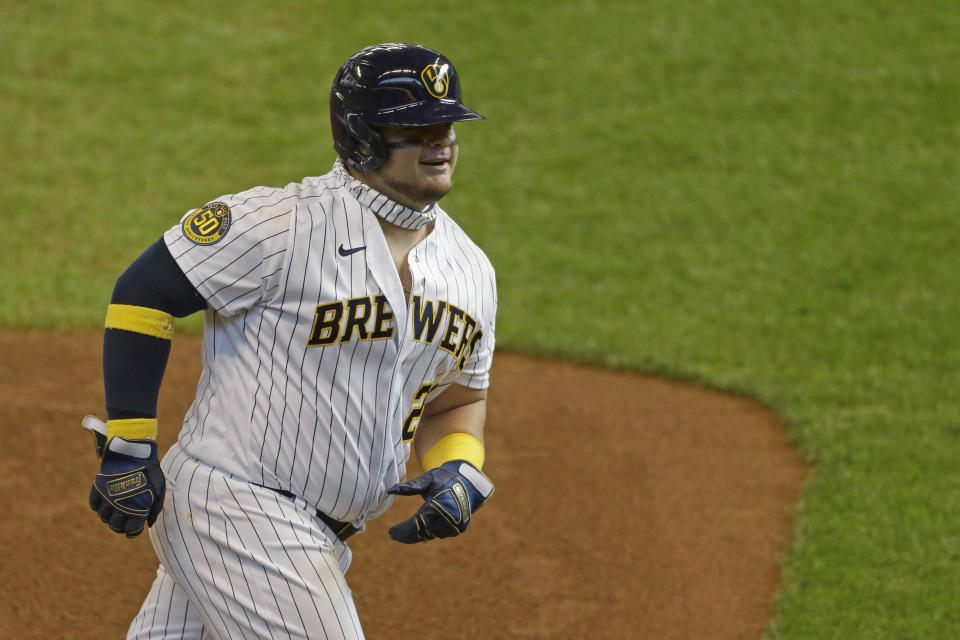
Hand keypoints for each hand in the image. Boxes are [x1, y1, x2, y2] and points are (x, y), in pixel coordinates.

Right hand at [86, 419, 164, 537]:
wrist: (134, 453)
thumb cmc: (150, 472)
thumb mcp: (159, 490)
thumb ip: (154, 508)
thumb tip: (148, 524)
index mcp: (137, 509)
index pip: (131, 530)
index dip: (133, 531)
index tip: (134, 528)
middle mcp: (119, 507)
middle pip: (115, 526)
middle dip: (121, 525)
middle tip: (125, 520)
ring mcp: (107, 498)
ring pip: (103, 517)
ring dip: (110, 516)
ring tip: (116, 511)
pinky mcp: (98, 488)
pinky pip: (94, 505)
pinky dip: (99, 506)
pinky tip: (106, 503)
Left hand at [386, 460, 493, 543]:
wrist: (469, 481)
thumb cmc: (445, 478)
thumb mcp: (427, 479)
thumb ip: (409, 487)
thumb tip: (390, 490)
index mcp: (439, 506)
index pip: (416, 524)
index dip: (402, 531)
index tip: (391, 533)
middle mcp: (449, 519)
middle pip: (422, 533)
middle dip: (407, 535)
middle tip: (394, 535)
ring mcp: (455, 525)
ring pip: (430, 535)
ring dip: (417, 534)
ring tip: (404, 532)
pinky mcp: (459, 528)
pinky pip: (439, 534)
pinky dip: (429, 532)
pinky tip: (420, 530)